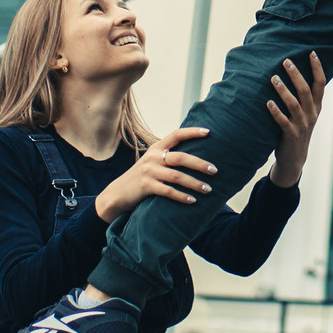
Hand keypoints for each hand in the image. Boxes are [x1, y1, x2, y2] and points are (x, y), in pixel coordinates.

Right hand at [95, 126, 214, 219]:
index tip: (208, 132)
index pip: (176, 135)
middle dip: (200, 164)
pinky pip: (168, 191)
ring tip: (208, 189)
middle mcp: (153, 157)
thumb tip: (193, 155)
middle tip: (215, 170)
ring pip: (177, 176)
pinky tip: (193, 201)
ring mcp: (149, 172)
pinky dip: (182, 197)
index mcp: (156, 148)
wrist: (117, 193)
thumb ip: (167, 156)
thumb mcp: (152, 162)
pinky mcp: (146, 186)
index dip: (192, 132)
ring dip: (195, 184)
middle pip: (181, 157)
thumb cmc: (141, 178)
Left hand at [264, 52, 327, 186]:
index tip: (312, 53)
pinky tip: (268, 103)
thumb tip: (294, 72)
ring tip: (273, 78)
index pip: (320, 84)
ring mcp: (302, 125)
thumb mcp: (306, 113)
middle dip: (297, 75)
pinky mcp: (291, 135)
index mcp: (316, 106)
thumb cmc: (297, 129)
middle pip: (306, 91)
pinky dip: (276, 112)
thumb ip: (303, 96)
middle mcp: (311, 114)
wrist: (295, 157)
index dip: (317, 68)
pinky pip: (283, 121)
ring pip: (294, 104)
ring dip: (283, 91)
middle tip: (286, 61)